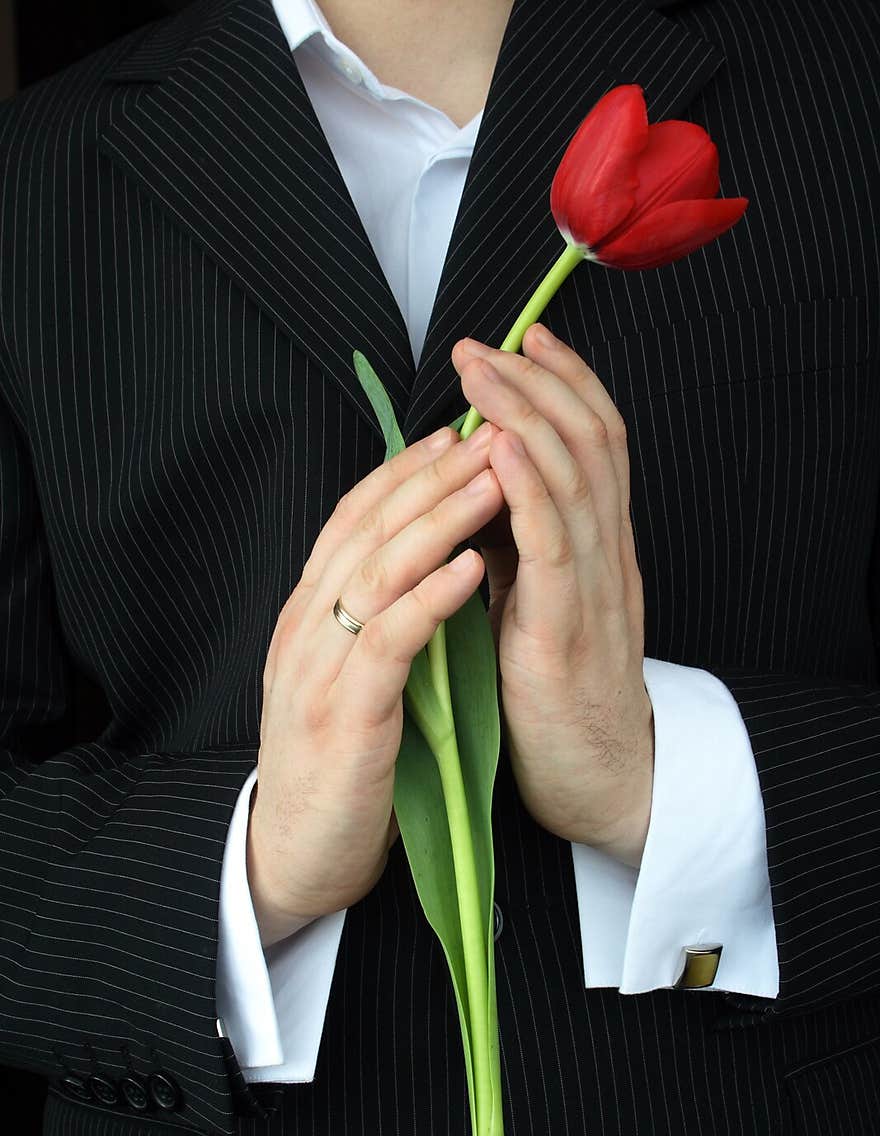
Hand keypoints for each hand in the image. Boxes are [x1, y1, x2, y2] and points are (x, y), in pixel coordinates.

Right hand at [248, 422, 503, 945]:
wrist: (295, 852)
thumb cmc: (336, 766)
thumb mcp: (347, 676)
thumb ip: (372, 621)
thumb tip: (422, 566)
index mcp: (308, 616)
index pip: (352, 522)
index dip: (403, 473)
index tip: (456, 435)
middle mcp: (306, 629)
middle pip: (367, 530)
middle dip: (430, 478)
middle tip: (487, 434)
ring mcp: (320, 670)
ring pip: (377, 571)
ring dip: (438, 521)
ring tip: (493, 481)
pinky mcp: (346, 715)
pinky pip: (390, 641)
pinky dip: (431, 598)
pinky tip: (470, 568)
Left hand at [451, 324, 653, 867]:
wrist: (601, 782)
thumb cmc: (558, 700)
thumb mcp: (538, 609)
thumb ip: (519, 553)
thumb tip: (474, 497)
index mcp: (599, 550)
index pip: (593, 443)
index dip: (563, 384)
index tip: (523, 339)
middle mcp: (608, 556)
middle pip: (590, 441)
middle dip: (538, 381)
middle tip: (489, 340)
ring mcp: (595, 590)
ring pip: (576, 477)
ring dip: (527, 415)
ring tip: (485, 371)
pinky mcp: (569, 630)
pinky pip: (555, 545)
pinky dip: (530, 487)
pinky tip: (503, 447)